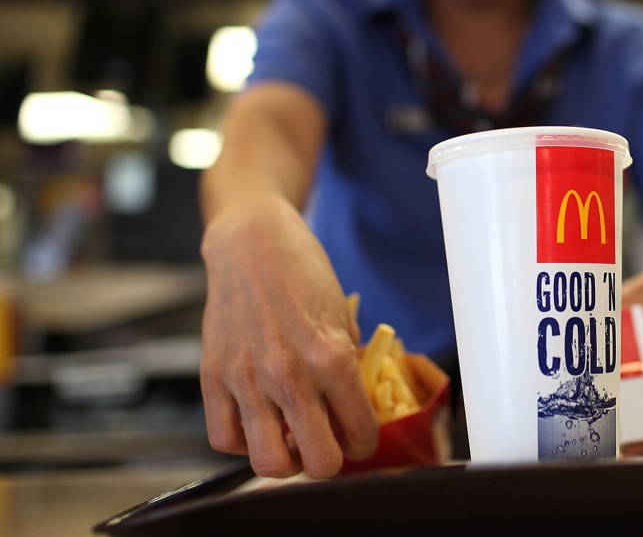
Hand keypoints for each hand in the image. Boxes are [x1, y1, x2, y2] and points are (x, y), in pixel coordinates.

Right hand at [199, 196, 378, 477]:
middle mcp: (289, 375)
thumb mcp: (343, 318)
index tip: (357, 433)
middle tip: (325, 440)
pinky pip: (224, 439)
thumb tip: (352, 411)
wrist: (253, 244)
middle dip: (329, 460)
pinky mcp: (213, 376)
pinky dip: (242, 440)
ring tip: (289, 436)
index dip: (363, 441)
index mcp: (332, 359)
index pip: (359, 435)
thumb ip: (347, 367)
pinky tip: (256, 419)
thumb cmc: (303, 274)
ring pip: (269, 463)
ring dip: (285, 458)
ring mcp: (248, 379)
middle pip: (318, 464)